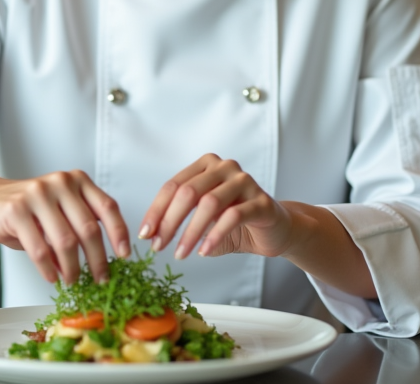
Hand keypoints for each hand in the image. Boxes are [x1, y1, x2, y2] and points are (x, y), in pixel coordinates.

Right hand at [0, 170, 129, 283]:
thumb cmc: (27, 209)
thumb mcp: (59, 211)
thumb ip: (80, 226)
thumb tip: (102, 262)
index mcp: (77, 181)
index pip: (108, 207)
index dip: (119, 233)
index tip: (124, 255)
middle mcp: (60, 183)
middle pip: (89, 228)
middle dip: (98, 259)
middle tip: (100, 278)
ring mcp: (38, 194)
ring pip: (65, 241)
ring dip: (72, 268)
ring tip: (72, 280)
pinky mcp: (16, 210)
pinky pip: (39, 248)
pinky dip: (47, 268)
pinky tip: (51, 277)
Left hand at [139, 154, 294, 260]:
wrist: (273, 231)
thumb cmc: (234, 224)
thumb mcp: (202, 220)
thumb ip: (180, 221)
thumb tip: (151, 235)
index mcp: (206, 165)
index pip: (173, 186)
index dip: (156, 211)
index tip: (145, 234)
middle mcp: (224, 167)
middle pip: (188, 192)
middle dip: (169, 222)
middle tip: (159, 246)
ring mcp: (244, 181)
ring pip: (209, 203)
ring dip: (190, 232)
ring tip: (180, 254)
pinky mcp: (261, 201)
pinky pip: (233, 216)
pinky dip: (214, 235)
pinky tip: (204, 251)